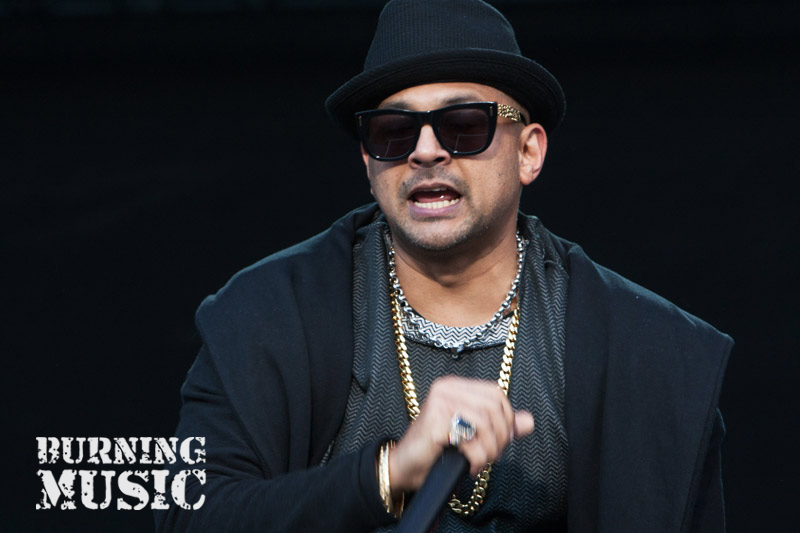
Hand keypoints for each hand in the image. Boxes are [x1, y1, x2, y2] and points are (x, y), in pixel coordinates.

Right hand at [388, 376, 533, 494]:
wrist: (404, 468)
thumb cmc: (436, 451)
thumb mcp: (473, 436)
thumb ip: (500, 426)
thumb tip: (529, 421)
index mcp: (456, 386)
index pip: (496, 393)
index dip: (506, 419)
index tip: (500, 442)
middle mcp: (446, 388)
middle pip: (494, 407)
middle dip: (500, 438)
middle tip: (490, 457)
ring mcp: (439, 402)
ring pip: (485, 423)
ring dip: (488, 451)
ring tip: (479, 463)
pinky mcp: (434, 421)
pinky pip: (470, 439)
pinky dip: (476, 458)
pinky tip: (469, 467)